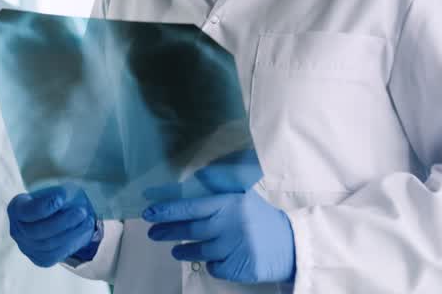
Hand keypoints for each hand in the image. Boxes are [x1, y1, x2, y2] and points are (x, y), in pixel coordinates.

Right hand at [7, 186, 99, 267]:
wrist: (55, 217)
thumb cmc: (53, 200)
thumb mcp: (54, 191)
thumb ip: (58, 194)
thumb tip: (65, 198)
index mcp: (16, 208)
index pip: (28, 211)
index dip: (45, 206)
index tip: (62, 198)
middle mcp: (17, 230)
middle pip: (37, 231)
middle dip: (62, 222)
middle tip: (82, 211)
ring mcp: (27, 247)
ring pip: (48, 245)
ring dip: (71, 233)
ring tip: (88, 220)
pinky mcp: (40, 259)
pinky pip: (56, 255)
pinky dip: (72, 243)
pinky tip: (84, 231)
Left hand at [143, 156, 294, 285]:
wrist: (292, 245)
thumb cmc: (263, 219)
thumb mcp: (244, 196)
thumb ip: (220, 186)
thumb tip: (197, 173)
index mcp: (230, 204)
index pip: (192, 207)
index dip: (168, 209)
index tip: (149, 212)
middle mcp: (231, 225)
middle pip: (190, 229)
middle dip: (167, 231)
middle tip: (153, 232)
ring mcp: (235, 248)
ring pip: (199, 250)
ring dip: (183, 250)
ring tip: (175, 250)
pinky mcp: (240, 267)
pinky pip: (215, 267)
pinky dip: (210, 264)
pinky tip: (209, 260)